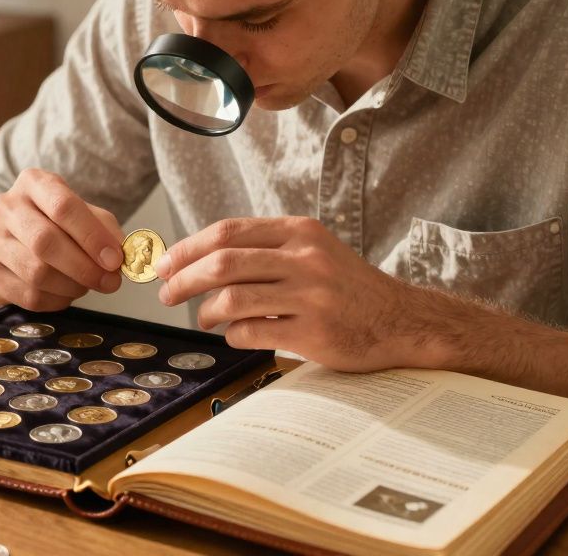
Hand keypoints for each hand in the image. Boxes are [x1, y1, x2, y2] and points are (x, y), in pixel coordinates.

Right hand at [0, 168, 124, 310]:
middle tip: (110, 281)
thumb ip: (104, 230)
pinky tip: (66, 292)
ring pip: (37, 273)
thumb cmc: (53, 223)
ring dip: (72, 286)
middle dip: (84, 267)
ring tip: (86, 285)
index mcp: (33, 183)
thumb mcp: (82, 214)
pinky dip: (57, 300)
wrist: (8, 239)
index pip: (63, 206)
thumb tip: (120, 256)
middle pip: (45, 241)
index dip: (92, 236)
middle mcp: (6, 207)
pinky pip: (29, 296)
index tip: (115, 259)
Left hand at [156, 217, 443, 371]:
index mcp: (300, 232)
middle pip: (222, 263)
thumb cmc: (347, 287)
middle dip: (183, 279)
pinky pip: (252, 332)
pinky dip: (233, 335)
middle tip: (166, 293)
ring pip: (232, 299)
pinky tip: (235, 336)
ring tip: (202, 318)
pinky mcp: (315, 332)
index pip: (228, 232)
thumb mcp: (313, 250)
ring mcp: (311, 296)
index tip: (166, 263)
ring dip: (205, 311)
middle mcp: (305, 258)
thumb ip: (266, 249)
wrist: (402, 320)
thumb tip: (199, 259)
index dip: (188, 248)